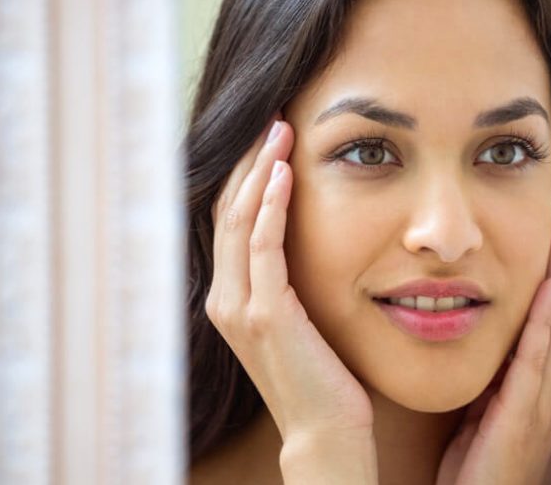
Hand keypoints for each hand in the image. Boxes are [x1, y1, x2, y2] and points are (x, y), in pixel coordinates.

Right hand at [204, 116, 377, 483]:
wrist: (326, 431)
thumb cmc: (321, 376)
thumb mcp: (299, 318)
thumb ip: (287, 281)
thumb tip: (299, 240)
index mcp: (229, 299)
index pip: (229, 221)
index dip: (244, 176)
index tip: (268, 138)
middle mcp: (224, 300)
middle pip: (226, 211)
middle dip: (248, 161)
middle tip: (272, 119)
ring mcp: (239, 308)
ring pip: (238, 221)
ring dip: (258, 171)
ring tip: (279, 131)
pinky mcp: (266, 315)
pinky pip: (262, 246)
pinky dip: (269, 206)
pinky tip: (283, 174)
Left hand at [435, 199, 550, 484]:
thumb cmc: (476, 471)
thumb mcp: (480, 413)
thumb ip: (488, 380)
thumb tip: (475, 339)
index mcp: (536, 387)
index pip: (548, 317)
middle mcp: (548, 390)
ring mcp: (542, 404)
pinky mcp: (525, 417)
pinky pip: (536, 361)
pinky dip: (545, 323)